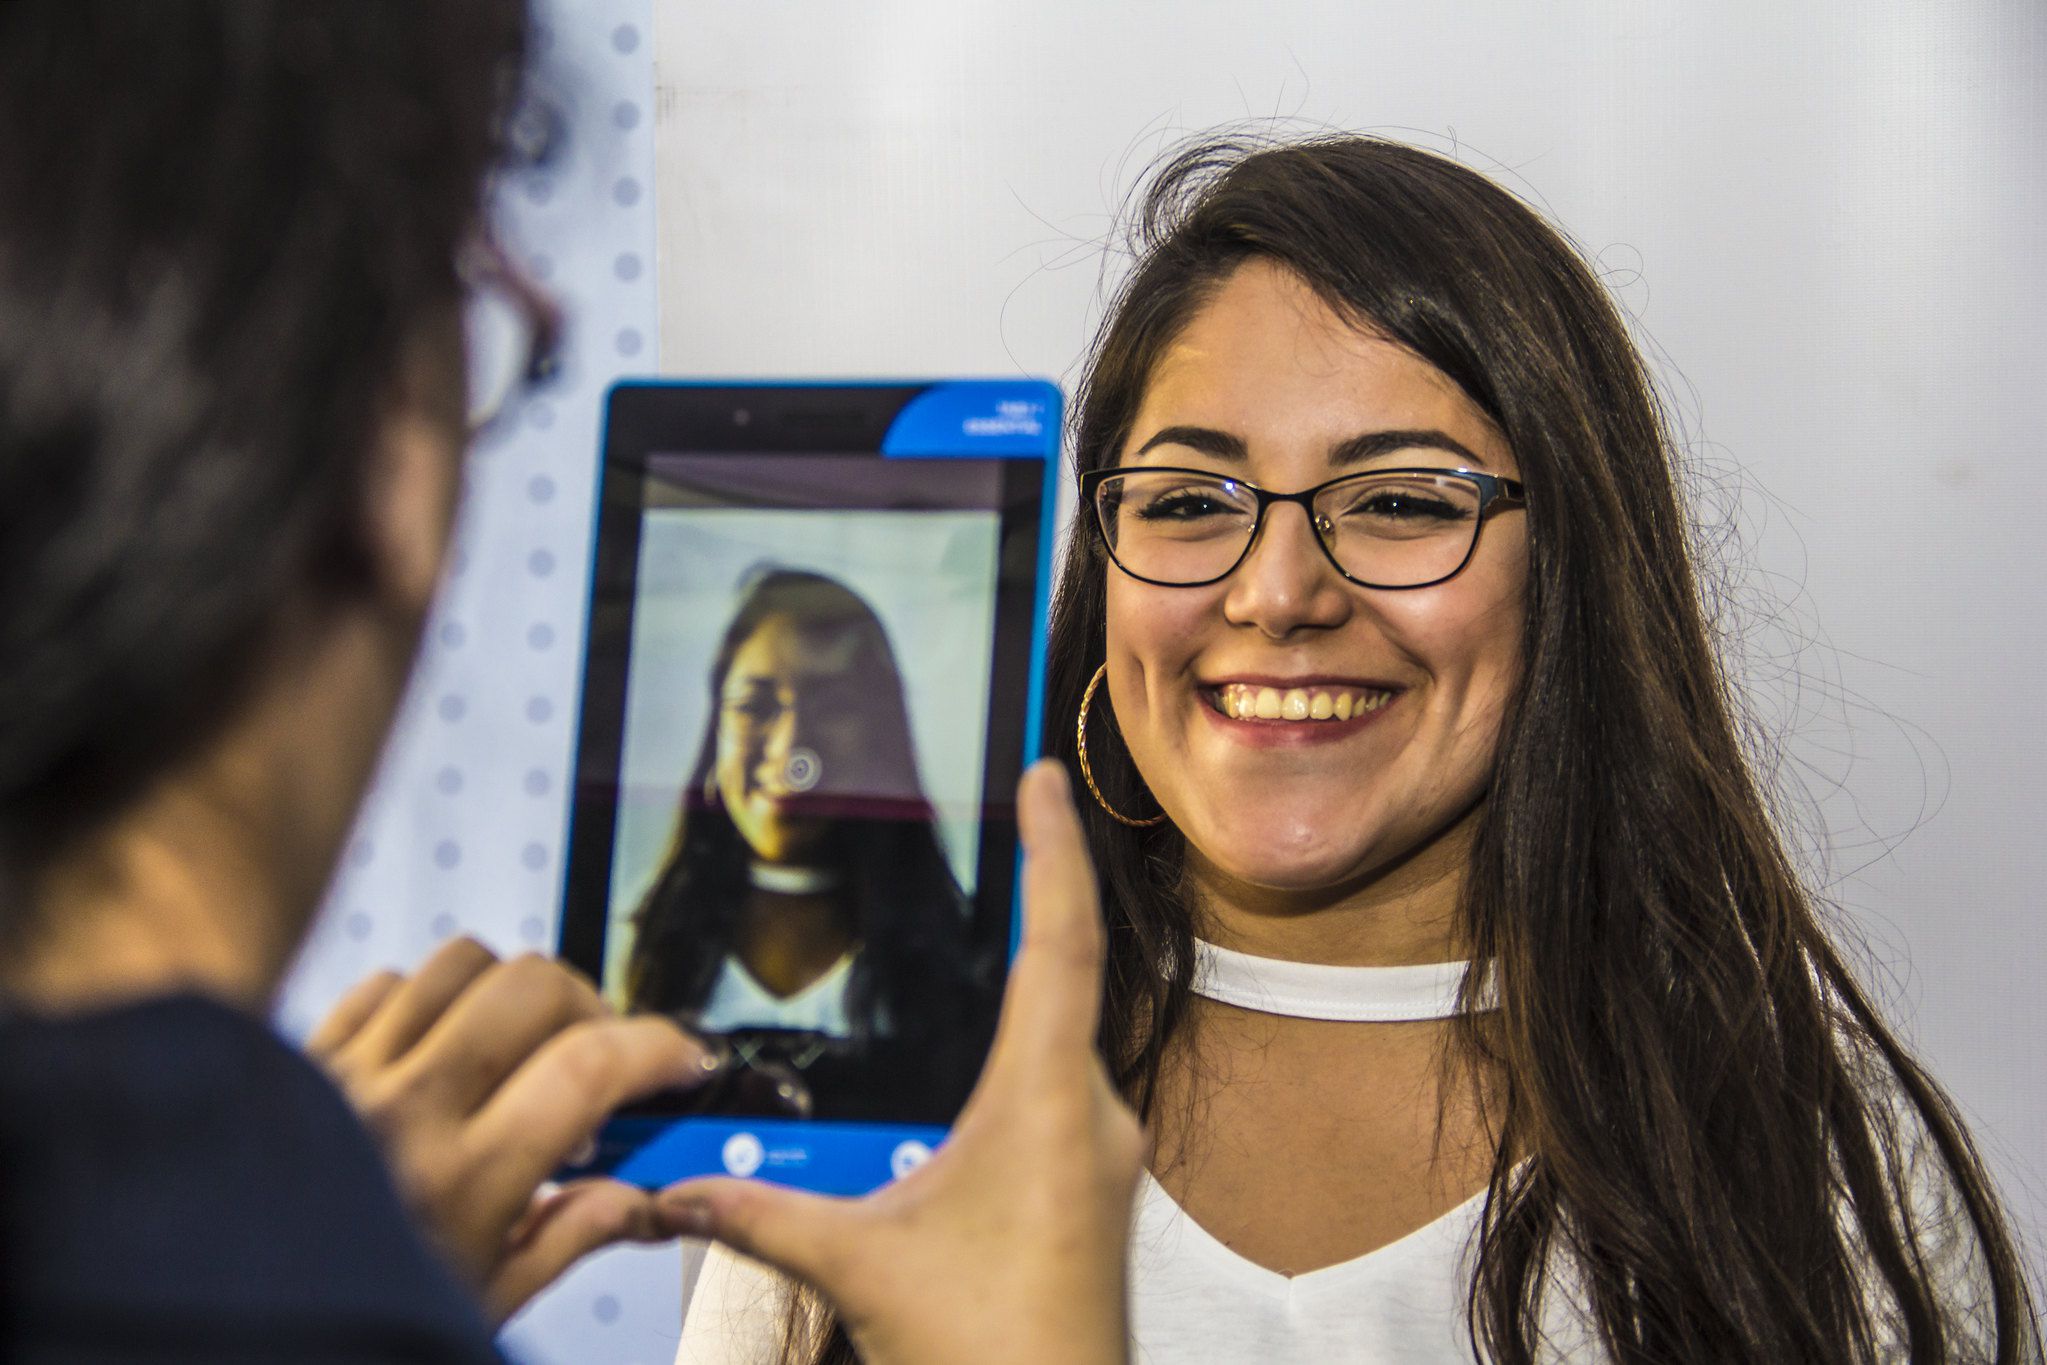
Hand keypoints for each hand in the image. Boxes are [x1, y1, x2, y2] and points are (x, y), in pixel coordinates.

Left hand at [308, 940, 715, 1321]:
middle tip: (599, 1054)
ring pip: (465, 963)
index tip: (683, 1058)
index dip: (658, 1047)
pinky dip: (431, 999)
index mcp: (459, 1184)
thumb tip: (653, 1197)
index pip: (587, 1070)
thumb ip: (574, 1233)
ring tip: (520, 1050)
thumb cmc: (356, 1312)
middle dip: (591, 1008)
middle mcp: (402, 1113)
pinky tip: (443, 1051)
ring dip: (513, 994)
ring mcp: (348, 1073)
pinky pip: (388, 981)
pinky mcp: (306, 1055)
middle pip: (534, 988)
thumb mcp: (484, 1298)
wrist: (229, 1312)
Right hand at [662, 761, 1145, 1364]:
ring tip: (998, 915)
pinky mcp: (1094, 1187)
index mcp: (1045, 1103)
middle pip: (1068, 972)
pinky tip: (981, 1067)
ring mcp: (1102, 1153)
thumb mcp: (859, 1264)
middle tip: (1023, 811)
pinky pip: (1062, 1088)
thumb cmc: (989, 1353)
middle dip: (1041, 892)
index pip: (1059, 939)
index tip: (1045, 774)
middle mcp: (1091, 1114)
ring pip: (1064, 1036)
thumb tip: (673, 1188)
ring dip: (1027, 981)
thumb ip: (761, 1212)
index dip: (1053, 847)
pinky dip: (1024, 1050)